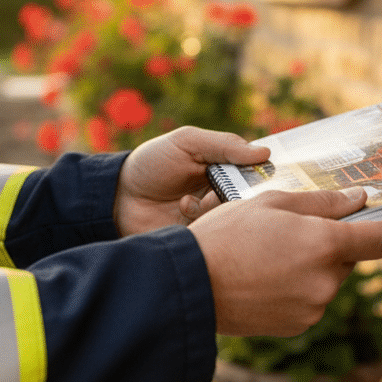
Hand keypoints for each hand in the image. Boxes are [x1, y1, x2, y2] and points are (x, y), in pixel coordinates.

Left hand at [115, 127, 270, 236]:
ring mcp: (213, 218)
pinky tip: (182, 211)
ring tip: (187, 202)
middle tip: (214, 189)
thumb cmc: (152, 164)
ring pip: (235, 217)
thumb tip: (264, 153)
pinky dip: (203, 222)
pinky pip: (218, 236)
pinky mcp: (202, 239)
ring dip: (213, 207)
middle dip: (236, 193)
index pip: (257, 173)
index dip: (261, 173)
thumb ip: (224, 145)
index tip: (262, 174)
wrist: (116, 198)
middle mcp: (224, 195)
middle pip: (251, 198)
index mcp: (225, 170)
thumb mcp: (186, 143)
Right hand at [190, 188, 381, 336]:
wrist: (190, 285)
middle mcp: (326, 281)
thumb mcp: (273, 202)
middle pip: (350, 257)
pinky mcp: (297, 325)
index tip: (372, 217)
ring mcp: (313, 308)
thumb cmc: (228, 234)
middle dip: (332, 243)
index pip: (381, 238)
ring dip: (312, 266)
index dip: (381, 225)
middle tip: (293, 231)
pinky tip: (265, 277)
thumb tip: (359, 199)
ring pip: (328, 279)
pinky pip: (310, 300)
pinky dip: (297, 288)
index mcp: (326, 244)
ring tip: (270, 255)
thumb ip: (323, 202)